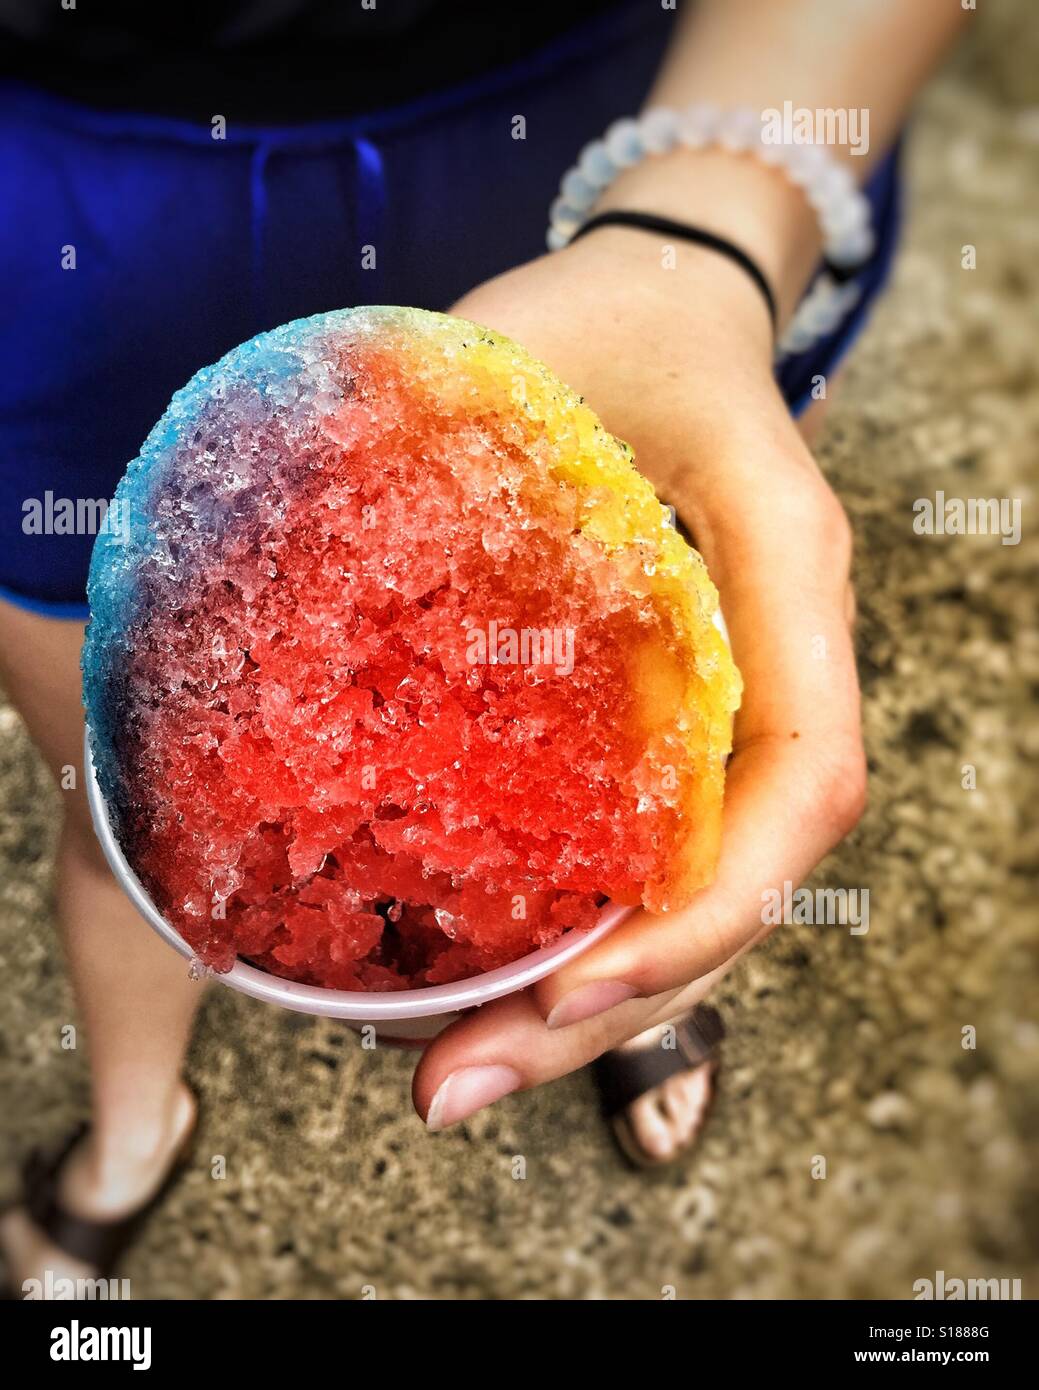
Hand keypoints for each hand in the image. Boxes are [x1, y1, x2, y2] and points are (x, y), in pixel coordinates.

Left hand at [413, 232, 865, 1129]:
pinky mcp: (669, 716)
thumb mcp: (539, 349)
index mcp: (787, 576)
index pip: (804, 781)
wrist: (664, 301)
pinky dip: (574, 926)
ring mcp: (729, 698)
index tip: (574, 978)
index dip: (706, 906)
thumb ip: (454, 444)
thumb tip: (290, 559)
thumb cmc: (611, 312)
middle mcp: (777, 660)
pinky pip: (645, 845)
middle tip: (455, 1084)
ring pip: (695, 885)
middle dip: (613, 1003)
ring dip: (586, 999)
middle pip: (742, 880)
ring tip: (451, 1073)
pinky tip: (479, 974)